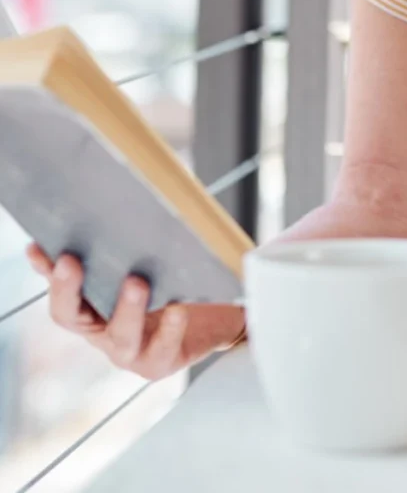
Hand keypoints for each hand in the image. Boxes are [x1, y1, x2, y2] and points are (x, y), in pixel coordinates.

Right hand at [27, 244, 244, 379]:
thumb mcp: (144, 263)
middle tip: (71, 260)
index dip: (47, 271)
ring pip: (120, 336)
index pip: (58, 289)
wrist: (209, 320)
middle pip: (71, 316)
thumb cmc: (170, 286)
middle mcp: (101, 331)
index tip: (38, 246)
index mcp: (89, 309)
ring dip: (126, 309)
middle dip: (68, 288)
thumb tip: (111, 204)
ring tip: (136, 283)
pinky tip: (177, 309)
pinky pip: (162, 348)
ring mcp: (128, 350)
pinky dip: (170, 328)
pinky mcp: (159, 361)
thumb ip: (122, 245)